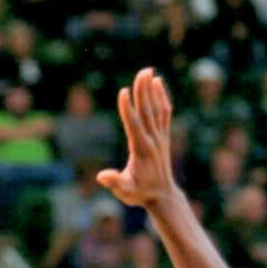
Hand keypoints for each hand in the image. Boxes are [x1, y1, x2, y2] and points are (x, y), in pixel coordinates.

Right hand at [96, 67, 177, 208]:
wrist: (163, 196)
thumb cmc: (140, 193)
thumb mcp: (125, 192)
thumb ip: (114, 183)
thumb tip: (102, 176)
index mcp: (141, 150)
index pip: (134, 126)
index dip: (128, 109)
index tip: (124, 92)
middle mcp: (153, 140)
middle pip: (147, 112)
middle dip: (144, 92)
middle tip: (142, 72)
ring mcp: (160, 137)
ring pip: (156, 109)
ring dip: (152, 90)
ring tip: (148, 71)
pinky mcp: (163, 136)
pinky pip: (164, 113)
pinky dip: (162, 97)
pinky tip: (158, 84)